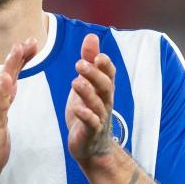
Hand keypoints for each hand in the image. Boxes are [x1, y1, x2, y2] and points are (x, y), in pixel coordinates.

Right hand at [0, 39, 36, 183]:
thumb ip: (5, 98)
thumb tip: (11, 82)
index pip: (9, 73)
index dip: (20, 57)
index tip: (32, 42)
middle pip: (6, 73)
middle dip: (18, 56)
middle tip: (30, 40)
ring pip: (2, 84)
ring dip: (10, 66)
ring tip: (18, 50)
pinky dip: (3, 92)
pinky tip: (7, 80)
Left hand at [66, 33, 116, 166]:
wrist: (91, 147)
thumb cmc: (88, 111)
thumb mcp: (86, 83)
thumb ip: (89, 60)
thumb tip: (91, 35)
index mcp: (104, 90)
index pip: (109, 74)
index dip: (105, 65)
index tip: (98, 55)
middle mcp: (105, 102)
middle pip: (105, 86)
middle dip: (94, 75)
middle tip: (79, 64)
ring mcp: (99, 118)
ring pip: (97, 104)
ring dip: (88, 93)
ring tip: (75, 82)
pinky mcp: (90, 133)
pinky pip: (91, 124)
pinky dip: (85, 116)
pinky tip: (77, 108)